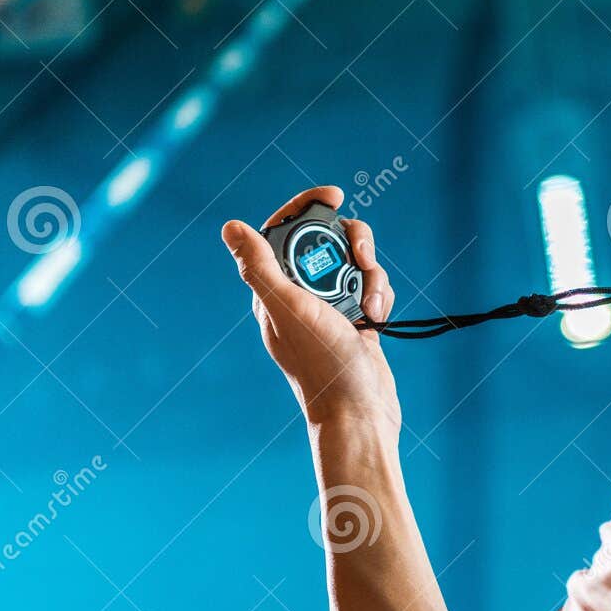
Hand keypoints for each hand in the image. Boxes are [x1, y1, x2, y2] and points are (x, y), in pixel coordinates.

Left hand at [222, 185, 399, 429]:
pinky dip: (379, 295)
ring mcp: (329, 308)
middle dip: (351, 243)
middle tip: (363, 258)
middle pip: (326, 241)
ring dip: (370, 274)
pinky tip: (378, 316)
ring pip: (353, 262)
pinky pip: (370, 287)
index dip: (307, 207)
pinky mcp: (356, 320)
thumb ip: (260, 267)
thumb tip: (230, 227)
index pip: (284, 231)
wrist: (360, 414)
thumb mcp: (289, 309)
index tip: (334, 196)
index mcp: (274, 291)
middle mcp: (299, 296)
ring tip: (370, 302)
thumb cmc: (323, 366)